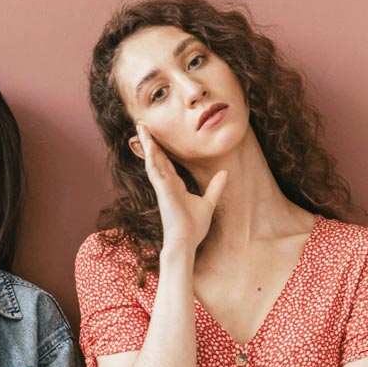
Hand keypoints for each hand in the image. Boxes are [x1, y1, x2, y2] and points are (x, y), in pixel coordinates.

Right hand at [134, 123, 227, 254]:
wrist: (186, 242)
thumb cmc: (193, 227)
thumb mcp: (208, 202)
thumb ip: (215, 187)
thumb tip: (225, 172)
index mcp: (174, 185)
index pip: (166, 162)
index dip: (160, 149)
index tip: (155, 136)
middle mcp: (166, 184)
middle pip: (156, 157)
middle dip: (149, 141)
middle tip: (143, 123)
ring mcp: (163, 187)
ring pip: (153, 160)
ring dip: (147, 143)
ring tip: (142, 127)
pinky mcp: (163, 192)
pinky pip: (156, 171)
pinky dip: (152, 158)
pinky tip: (150, 145)